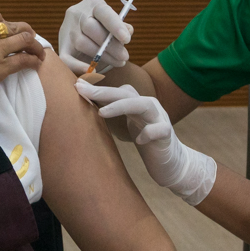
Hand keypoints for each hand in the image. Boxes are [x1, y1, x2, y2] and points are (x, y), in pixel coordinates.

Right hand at [0, 11, 45, 109]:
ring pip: (23, 39)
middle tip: (28, 36)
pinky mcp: (1, 67)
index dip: (2, 22)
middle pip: (11, 25)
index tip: (5, 28)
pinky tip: (36, 62)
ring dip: (34, 44)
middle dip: (23, 30)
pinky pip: (23, 59)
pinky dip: (33, 60)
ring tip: (38, 50)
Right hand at [58, 0, 133, 74]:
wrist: (83, 32)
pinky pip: (66, 58)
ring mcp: (67, 30)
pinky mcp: (62, 47)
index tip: (126, 40)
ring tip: (118, 62)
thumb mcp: (113, 22)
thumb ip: (122, 26)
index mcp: (92, 3)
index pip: (103, 12)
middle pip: (91, 28)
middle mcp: (77, 13)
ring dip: (101, 56)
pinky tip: (92, 71)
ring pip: (82, 43)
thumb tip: (128, 31)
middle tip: (124, 57)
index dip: (115, 25)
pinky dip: (78, 66)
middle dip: (110, 45)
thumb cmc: (104, 27)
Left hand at [74, 81, 215, 204]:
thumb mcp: (130, 125)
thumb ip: (115, 113)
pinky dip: (149, 132)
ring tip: (102, 113)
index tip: (76, 86)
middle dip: (103, 91)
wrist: (173, 164)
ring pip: (143, 105)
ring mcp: (160, 119)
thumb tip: (85, 106)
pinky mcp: (168, 135)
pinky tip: (139, 141)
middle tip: (81, 90)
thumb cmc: (147, 144)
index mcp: (138, 104)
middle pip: (126, 94)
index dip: (98, 88)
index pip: (117, 91)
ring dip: (122, 106)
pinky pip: (160, 129)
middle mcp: (150, 107)